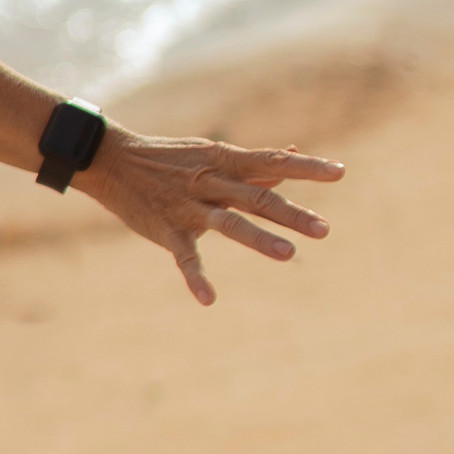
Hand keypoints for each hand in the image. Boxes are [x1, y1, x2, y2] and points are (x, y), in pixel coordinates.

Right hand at [80, 130, 342, 305]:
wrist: (113, 160)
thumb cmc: (170, 158)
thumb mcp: (213, 154)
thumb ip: (254, 164)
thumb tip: (294, 153)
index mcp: (225, 162)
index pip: (273, 162)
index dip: (307, 167)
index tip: (340, 172)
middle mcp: (211, 183)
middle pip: (258, 197)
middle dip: (292, 213)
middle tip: (325, 230)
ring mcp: (189, 207)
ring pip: (228, 223)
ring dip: (259, 238)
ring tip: (289, 254)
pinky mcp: (167, 231)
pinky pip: (184, 257)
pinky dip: (196, 278)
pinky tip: (209, 299)